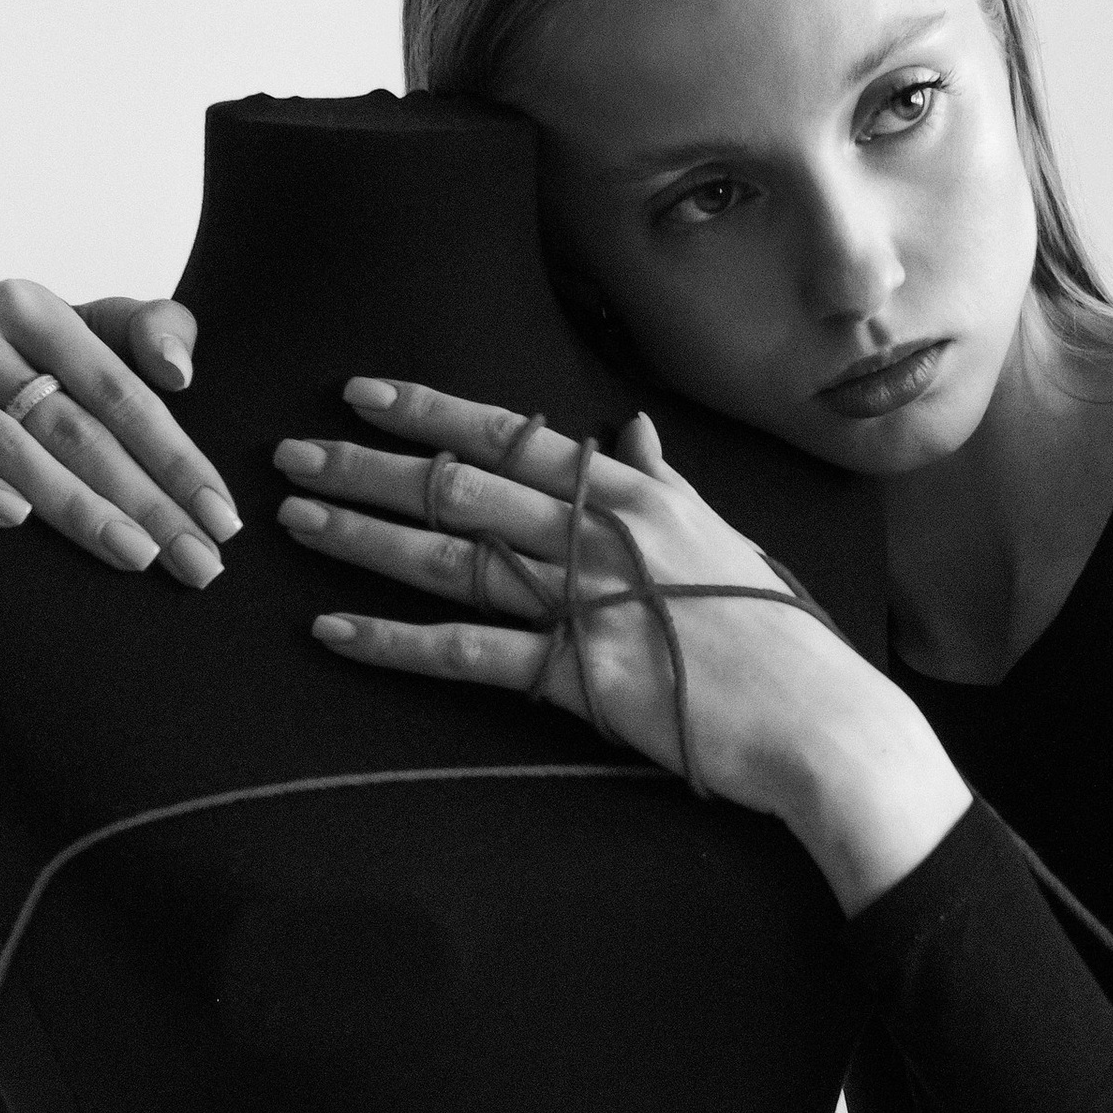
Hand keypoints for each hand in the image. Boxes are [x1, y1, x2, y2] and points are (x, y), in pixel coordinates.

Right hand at [0, 281, 240, 584]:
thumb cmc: (9, 371)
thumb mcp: (79, 337)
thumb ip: (143, 330)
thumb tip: (178, 371)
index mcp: (30, 306)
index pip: (120, 392)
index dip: (177, 458)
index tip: (224, 520)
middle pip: (73, 427)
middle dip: (145, 501)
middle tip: (197, 562)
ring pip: (6, 445)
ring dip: (75, 505)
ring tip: (136, 556)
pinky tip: (14, 519)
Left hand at [273, 379, 971, 912]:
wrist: (820, 719)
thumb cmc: (774, 630)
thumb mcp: (721, 535)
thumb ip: (662, 481)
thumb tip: (628, 429)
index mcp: (634, 494)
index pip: (512, 436)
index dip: (429, 411)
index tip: (362, 392)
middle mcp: (603, 535)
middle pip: (462, 486)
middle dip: (369, 465)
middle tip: (292, 453)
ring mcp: (589, 605)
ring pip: (451, 558)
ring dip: (364, 536)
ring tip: (294, 520)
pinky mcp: (581, 677)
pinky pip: (468, 656)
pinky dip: (394, 644)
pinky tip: (333, 632)